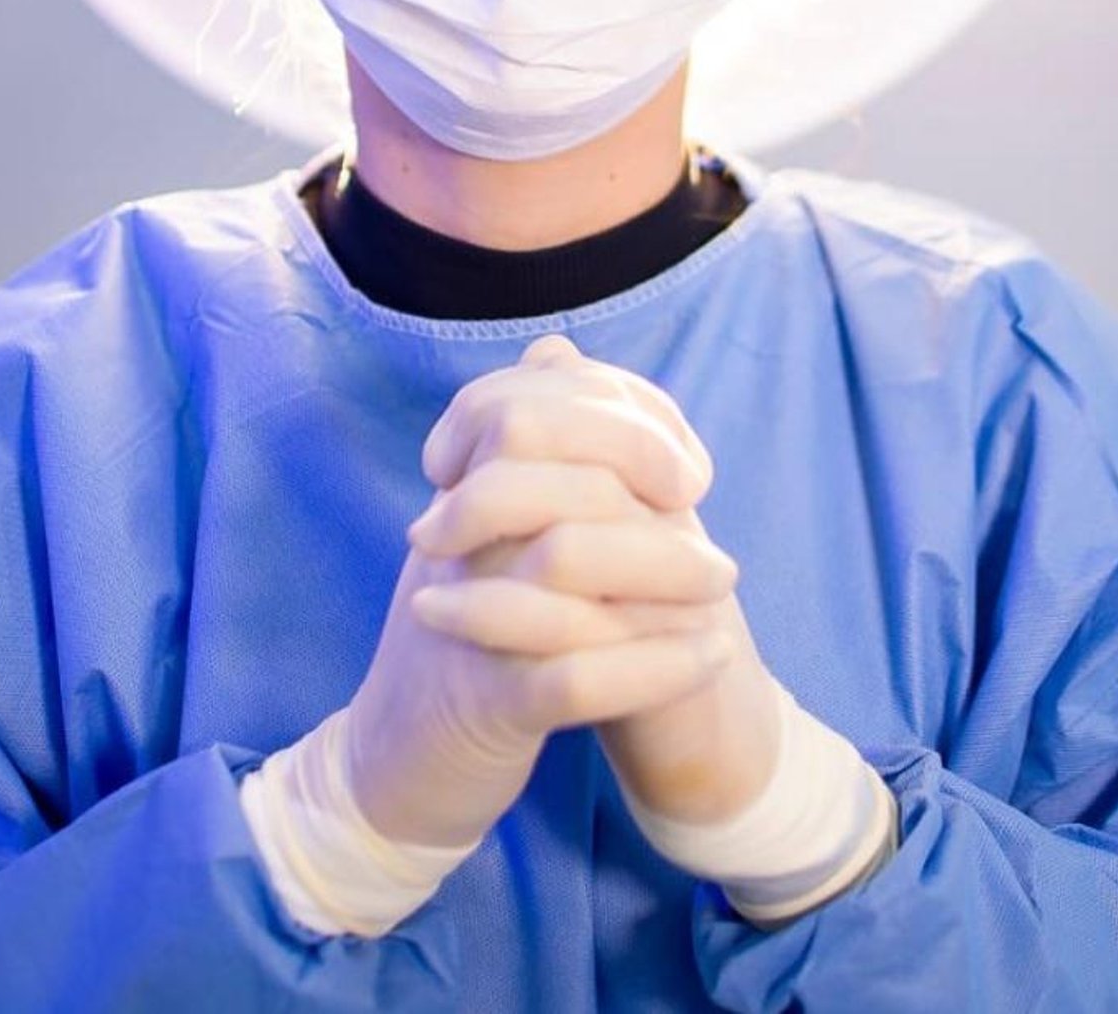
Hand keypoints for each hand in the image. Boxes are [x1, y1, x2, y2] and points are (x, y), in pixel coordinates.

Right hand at [341, 343, 737, 852]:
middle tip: (701, 505)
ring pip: (564, 559)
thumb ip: (524, 446)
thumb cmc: (462, 637)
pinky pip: (573, 677)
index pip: (526, 405)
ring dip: (662, 564)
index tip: (676, 459)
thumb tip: (556, 350)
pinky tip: (709, 657)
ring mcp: (467, 621)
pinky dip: (653, 665)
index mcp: (456, 496)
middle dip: (640, 467)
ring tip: (723, 582)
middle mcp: (454, 543)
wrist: (394, 767)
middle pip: (542, 459)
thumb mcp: (483, 532)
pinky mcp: (486, 704)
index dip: (613, 415)